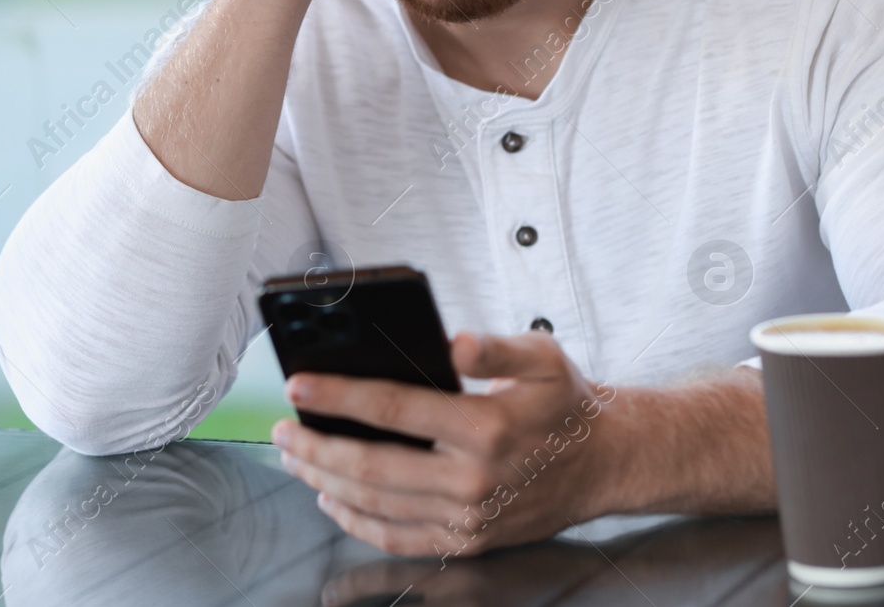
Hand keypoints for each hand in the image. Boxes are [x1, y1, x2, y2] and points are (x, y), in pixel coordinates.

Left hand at [272, 330, 621, 558]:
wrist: (603, 463)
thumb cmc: (566, 405)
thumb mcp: (543, 359)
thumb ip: (497, 347)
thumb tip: (455, 342)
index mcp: (486, 427)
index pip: (394, 409)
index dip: (339, 396)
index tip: (298, 385)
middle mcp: (472, 478)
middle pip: (371, 464)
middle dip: (315, 445)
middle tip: (281, 429)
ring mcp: (467, 517)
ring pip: (376, 503)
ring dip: (325, 480)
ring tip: (295, 458)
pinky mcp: (467, 540)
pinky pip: (397, 537)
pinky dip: (356, 521)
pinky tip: (332, 499)